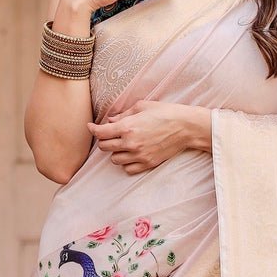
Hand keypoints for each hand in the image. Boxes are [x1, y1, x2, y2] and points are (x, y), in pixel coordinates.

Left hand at [87, 100, 206, 175]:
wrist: (185, 127)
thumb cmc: (165, 113)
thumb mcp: (142, 106)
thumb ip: (123, 115)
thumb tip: (110, 121)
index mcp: (128, 127)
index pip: (101, 133)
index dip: (93, 129)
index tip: (91, 127)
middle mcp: (131, 143)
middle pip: (104, 147)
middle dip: (104, 140)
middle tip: (110, 135)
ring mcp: (139, 155)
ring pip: (115, 160)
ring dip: (116, 152)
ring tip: (123, 145)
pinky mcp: (148, 163)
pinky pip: (128, 169)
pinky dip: (126, 163)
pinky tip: (131, 155)